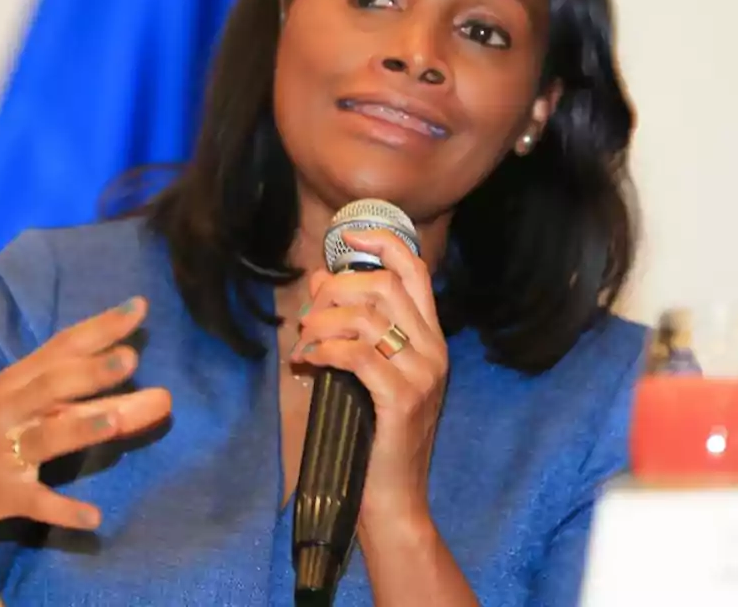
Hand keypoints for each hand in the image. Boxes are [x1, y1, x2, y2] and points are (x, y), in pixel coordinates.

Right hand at [0, 298, 171, 533]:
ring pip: (44, 438)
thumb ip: (80, 385)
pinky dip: (64, 511)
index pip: (63, 346)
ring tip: (113, 421)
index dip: (101, 326)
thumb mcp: (24, 398)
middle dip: (90, 372)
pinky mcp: (4, 495)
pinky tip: (95, 518)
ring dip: (78, 428)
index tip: (140, 307)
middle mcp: (9, 410)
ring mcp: (5, 453)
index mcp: (18, 381)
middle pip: (52, 386)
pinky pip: (37, 502)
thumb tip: (144, 369)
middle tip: (132, 358)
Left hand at [290, 230, 447, 525]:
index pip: (415, 270)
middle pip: (383, 285)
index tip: (346, 235)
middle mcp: (434, 350)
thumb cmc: (374, 437)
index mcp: (432, 339)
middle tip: (308, 317)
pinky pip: (357, 355)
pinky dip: (324, 351)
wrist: (395, 502)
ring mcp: (422, 375)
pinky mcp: (402, 399)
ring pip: (367, 316)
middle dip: (335, 290)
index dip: (381, 241)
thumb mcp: (367, 375)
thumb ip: (351, 328)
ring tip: (303, 344)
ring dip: (322, 323)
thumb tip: (318, 279)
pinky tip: (307, 363)